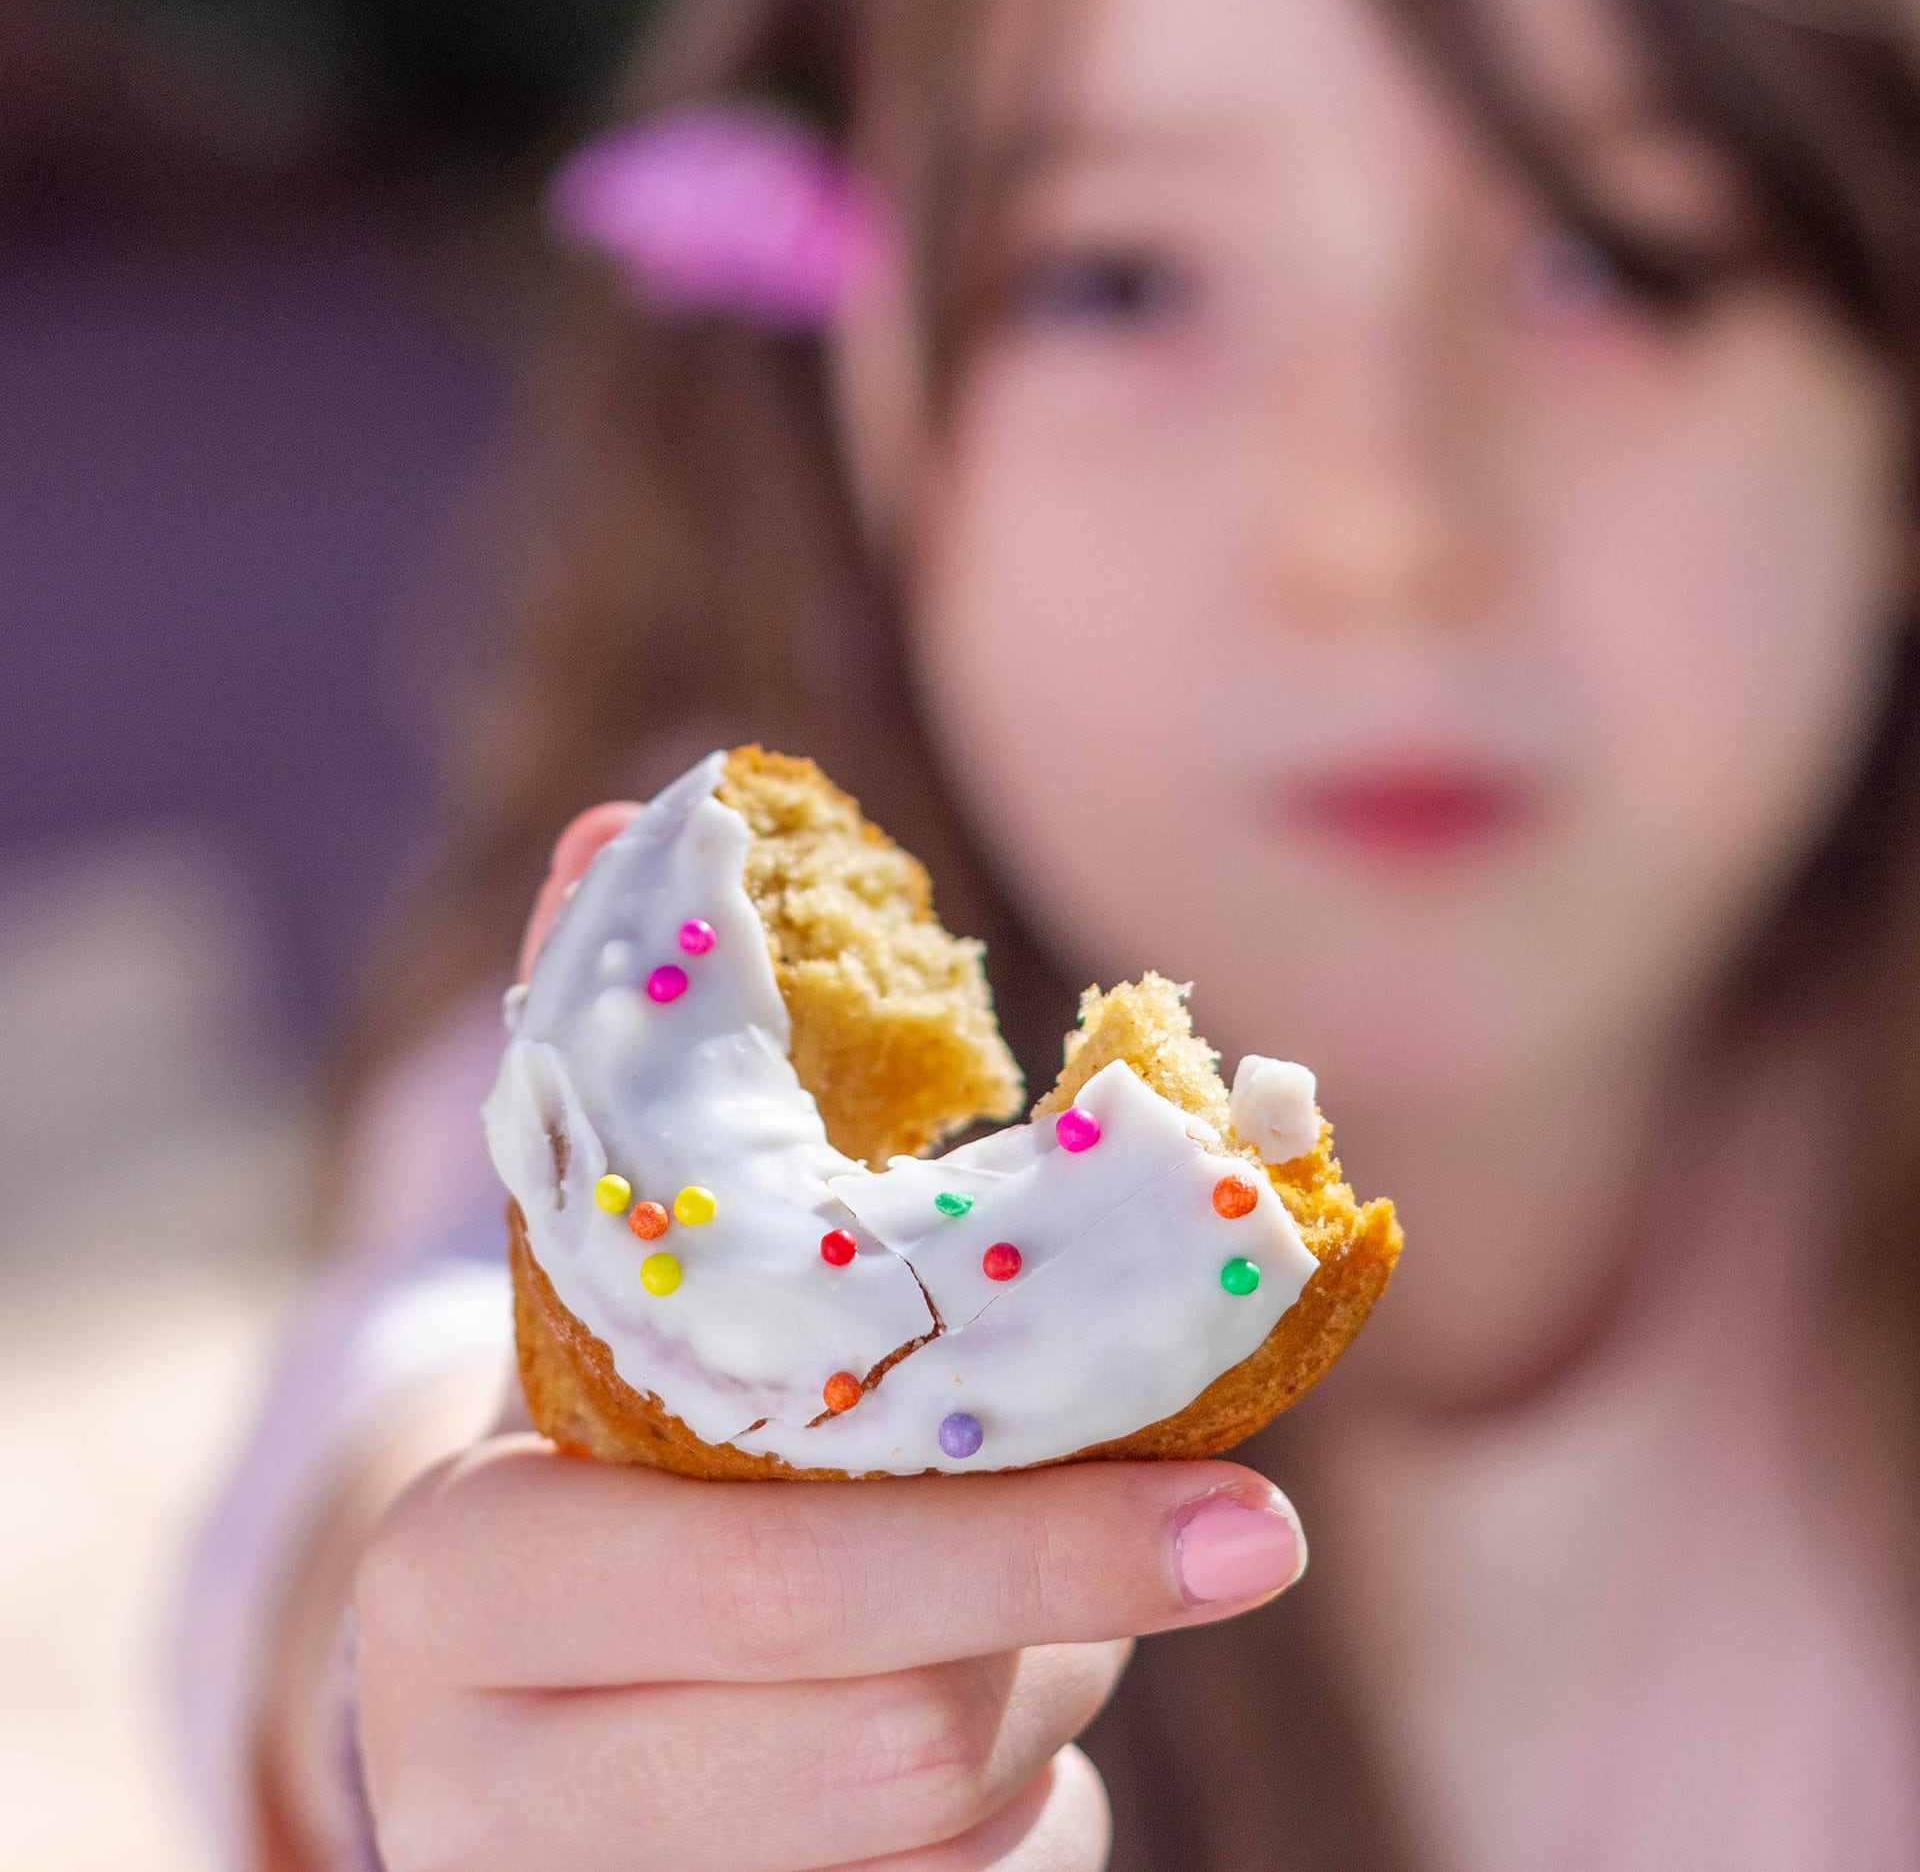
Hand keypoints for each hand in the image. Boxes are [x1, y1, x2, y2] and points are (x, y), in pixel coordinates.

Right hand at [352, 796, 1306, 1868]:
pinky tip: (989, 1735)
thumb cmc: (598, 1455)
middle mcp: (489, 1793)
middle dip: (1071, 1617)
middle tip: (1225, 1538)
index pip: (780, 1566)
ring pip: (951, 1831)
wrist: (505, 1731)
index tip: (1264, 1515)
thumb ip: (625, 1070)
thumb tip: (625, 804)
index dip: (1041, 1544)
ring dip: (1060, 1708)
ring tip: (1045, 1607)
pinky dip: (1033, 1822)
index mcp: (459, 1583)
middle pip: (901, 1726)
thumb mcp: (612, 1289)